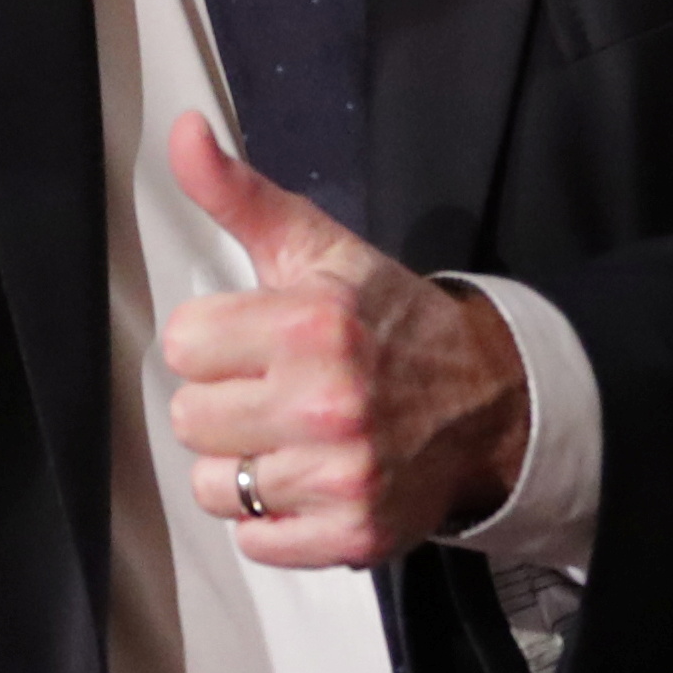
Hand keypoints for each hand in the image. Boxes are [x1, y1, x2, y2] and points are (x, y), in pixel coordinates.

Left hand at [158, 114, 530, 569]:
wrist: (489, 400)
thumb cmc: (391, 321)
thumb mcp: (318, 247)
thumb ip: (240, 194)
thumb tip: (183, 133)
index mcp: (311, 324)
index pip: (182, 344)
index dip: (214, 339)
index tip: (255, 338)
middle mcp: (325, 403)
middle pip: (191, 418)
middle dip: (227, 402)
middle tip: (278, 388)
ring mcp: (341, 476)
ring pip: (214, 486)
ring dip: (246, 465)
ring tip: (292, 437)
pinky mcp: (352, 535)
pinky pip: (254, 540)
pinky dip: (275, 518)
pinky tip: (312, 478)